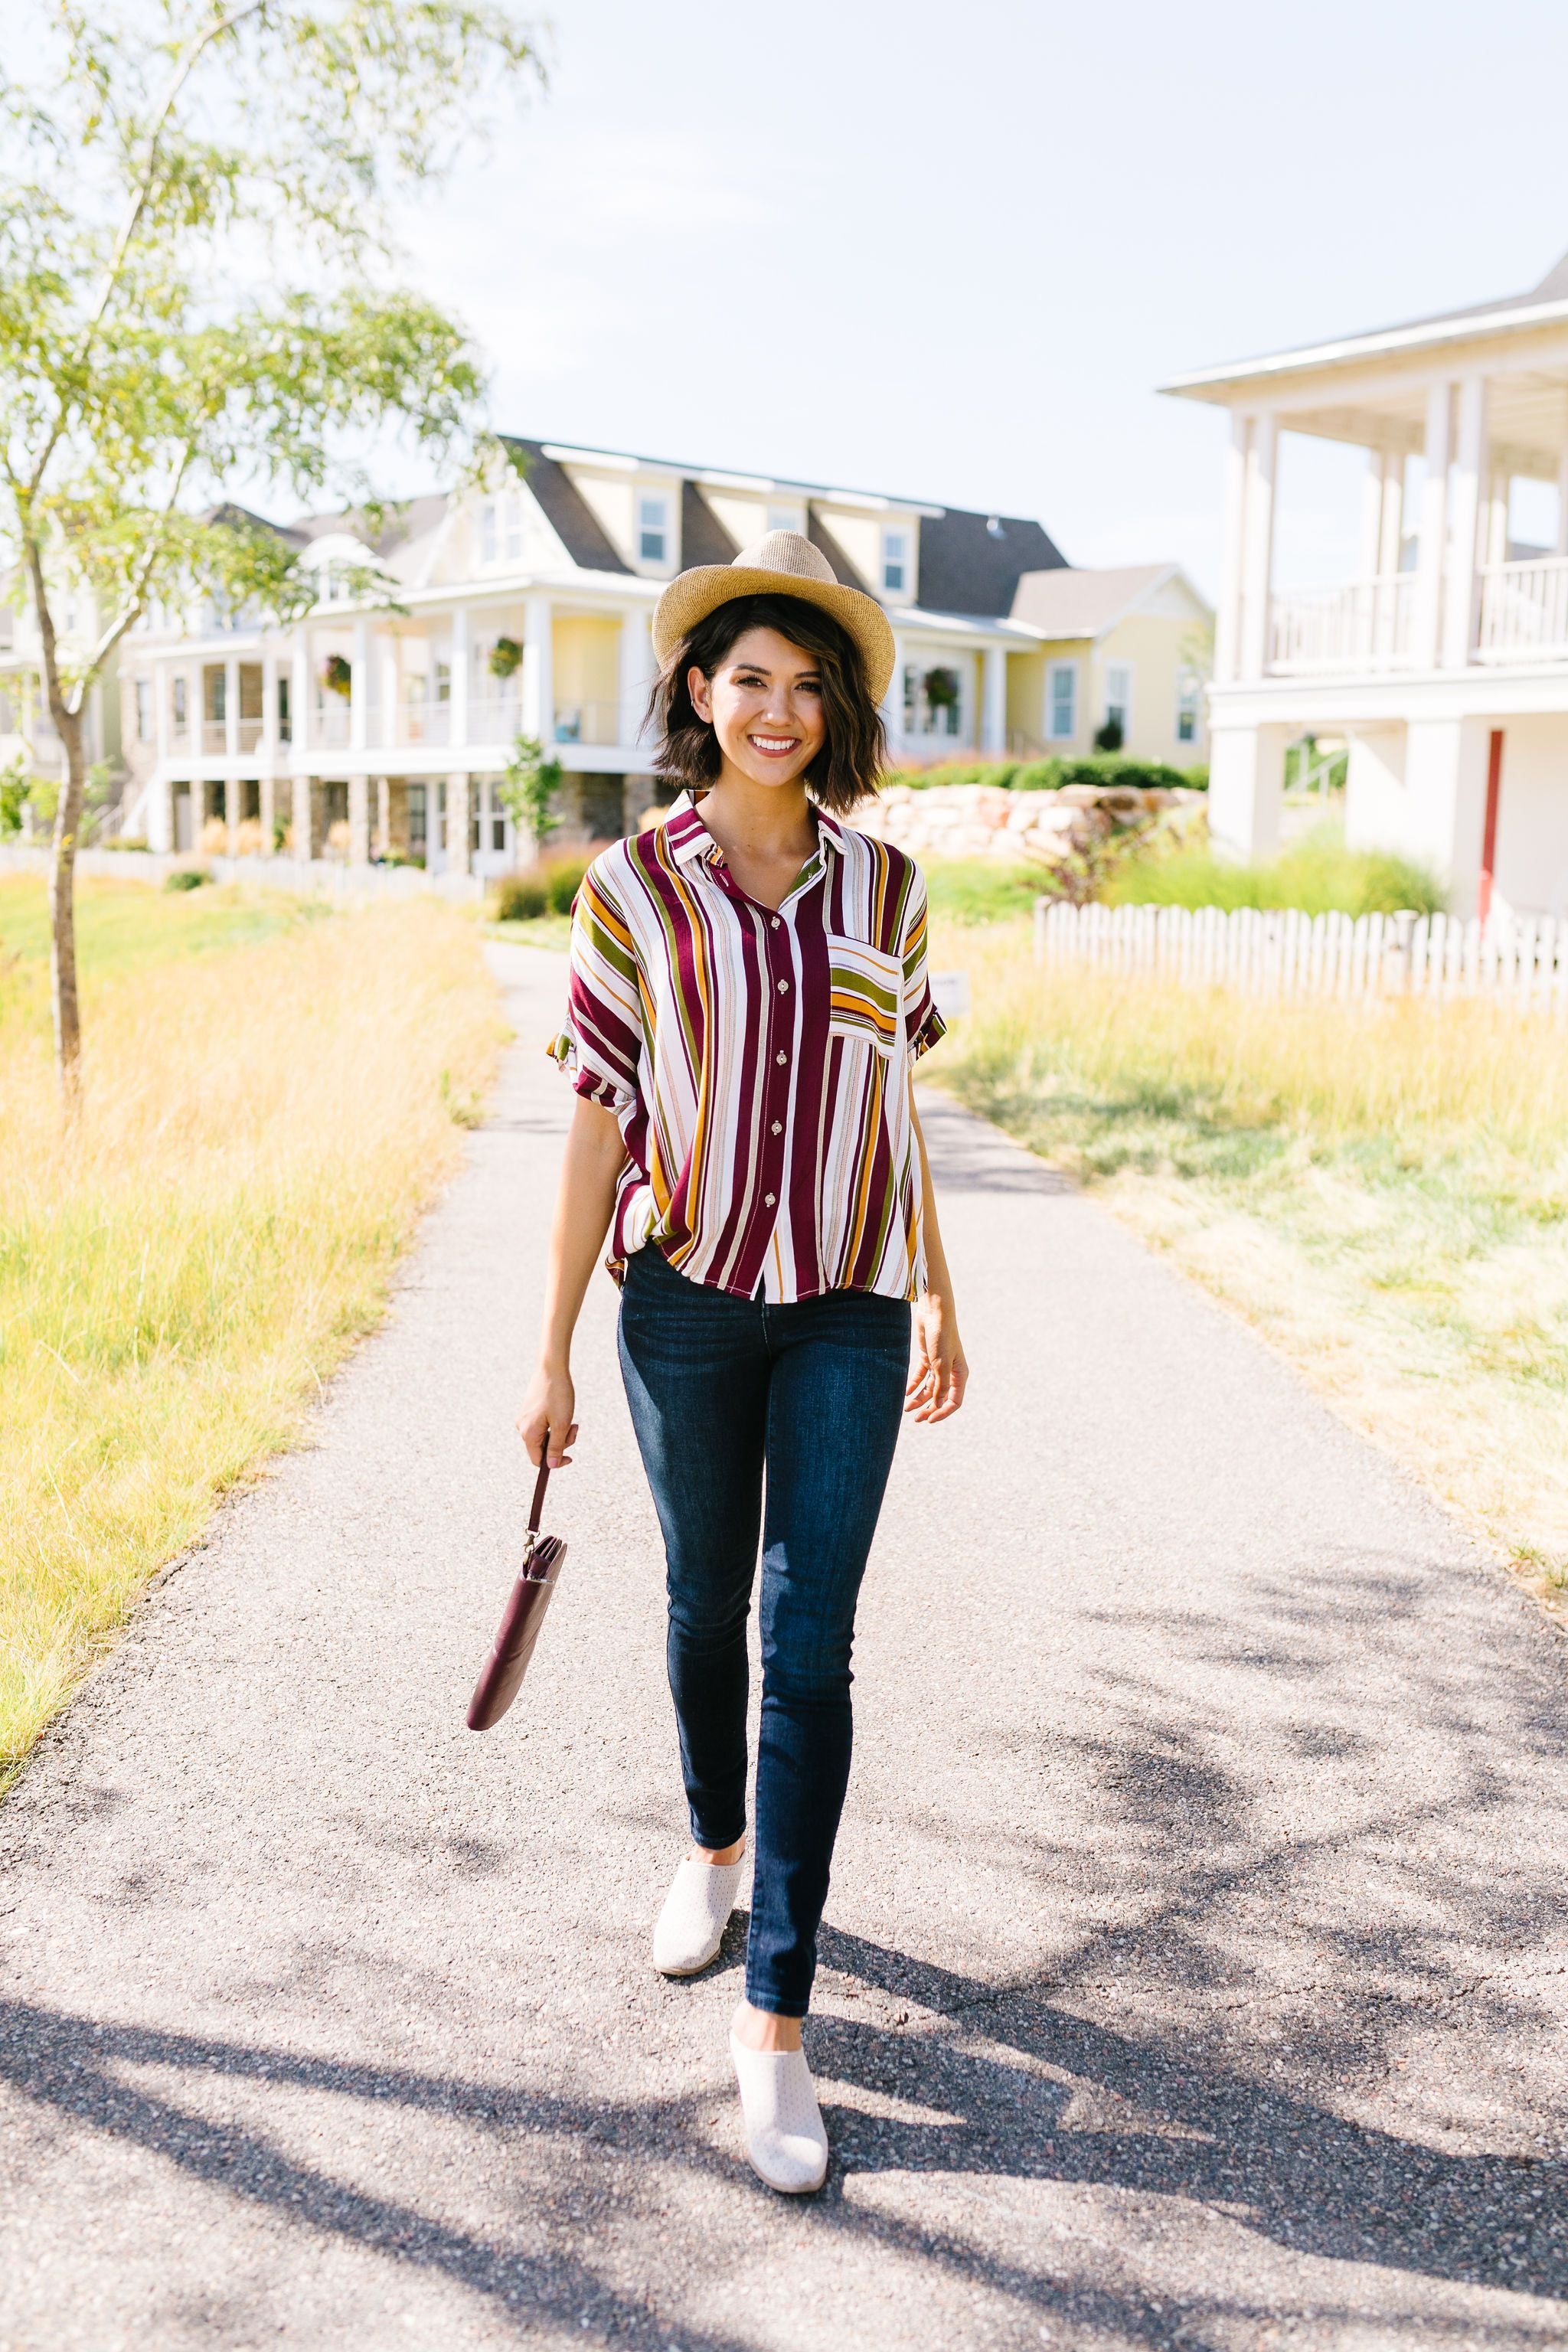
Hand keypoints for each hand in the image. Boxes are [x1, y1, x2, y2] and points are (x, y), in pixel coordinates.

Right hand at [516, 1366, 578, 1467]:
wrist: (551, 1368)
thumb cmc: (558, 1395)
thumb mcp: (561, 1424)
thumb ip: (556, 1447)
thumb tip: (551, 1466)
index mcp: (528, 1433)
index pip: (538, 1460)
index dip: (554, 1462)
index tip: (570, 1457)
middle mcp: (522, 1428)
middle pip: (543, 1448)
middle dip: (561, 1443)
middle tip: (574, 1429)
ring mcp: (525, 1418)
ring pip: (544, 1437)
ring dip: (560, 1433)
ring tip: (572, 1421)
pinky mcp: (529, 1411)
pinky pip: (542, 1426)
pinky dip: (555, 1424)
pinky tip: (563, 1413)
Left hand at [906, 1288, 967, 1422]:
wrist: (934, 1313)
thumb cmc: (942, 1337)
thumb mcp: (940, 1364)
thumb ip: (940, 1386)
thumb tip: (938, 1406)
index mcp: (960, 1375)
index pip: (954, 1401)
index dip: (942, 1412)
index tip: (929, 1419)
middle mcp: (951, 1372)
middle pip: (940, 1398)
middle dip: (928, 1409)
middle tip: (916, 1419)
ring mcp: (939, 1365)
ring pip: (929, 1389)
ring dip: (919, 1399)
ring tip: (906, 1409)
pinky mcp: (928, 1358)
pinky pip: (921, 1377)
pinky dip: (914, 1385)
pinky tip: (906, 1393)